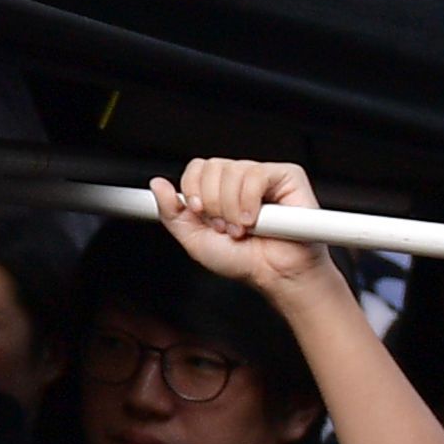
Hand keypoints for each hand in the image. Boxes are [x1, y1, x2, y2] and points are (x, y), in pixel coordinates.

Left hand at [150, 156, 339, 301]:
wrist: (274, 276)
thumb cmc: (243, 260)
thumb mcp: (195, 240)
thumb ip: (173, 213)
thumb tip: (157, 184)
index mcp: (219, 190)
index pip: (197, 168)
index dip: (194, 190)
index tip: (200, 213)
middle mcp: (240, 179)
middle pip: (211, 166)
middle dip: (213, 204)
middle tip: (226, 228)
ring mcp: (263, 176)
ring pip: (232, 171)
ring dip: (232, 208)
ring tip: (242, 229)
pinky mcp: (287, 176)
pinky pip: (256, 174)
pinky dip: (250, 201)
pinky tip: (256, 220)